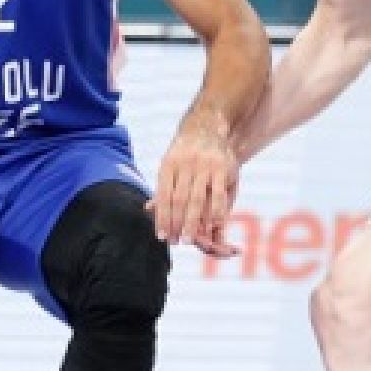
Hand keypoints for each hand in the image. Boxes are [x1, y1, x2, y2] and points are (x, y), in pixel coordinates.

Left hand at [149, 117, 240, 254]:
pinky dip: (215, 212)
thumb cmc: (185, 154)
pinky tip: (213, 226)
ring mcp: (205, 166)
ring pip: (197, 199)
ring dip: (193, 222)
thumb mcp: (170, 166)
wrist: (208, 128)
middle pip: (179, 200)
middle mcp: (185, 165)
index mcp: (168, 166)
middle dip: (177, 223)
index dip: (162, 218)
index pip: (163, 197)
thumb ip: (163, 188)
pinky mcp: (222, 168)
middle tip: (176, 242)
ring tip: (190, 239)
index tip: (162, 237)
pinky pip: (219, 194)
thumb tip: (147, 209)